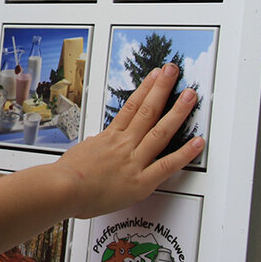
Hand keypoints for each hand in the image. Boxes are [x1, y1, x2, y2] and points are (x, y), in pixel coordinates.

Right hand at [54, 63, 203, 218]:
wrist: (63, 189)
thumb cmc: (66, 176)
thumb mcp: (80, 153)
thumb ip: (95, 146)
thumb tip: (98, 142)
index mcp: (110, 138)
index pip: (132, 106)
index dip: (146, 88)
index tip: (155, 76)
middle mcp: (124, 145)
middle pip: (148, 111)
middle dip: (163, 88)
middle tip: (174, 72)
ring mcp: (134, 161)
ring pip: (160, 132)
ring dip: (177, 112)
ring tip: (190, 96)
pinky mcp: (141, 181)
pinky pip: (167, 165)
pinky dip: (184, 154)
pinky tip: (198, 143)